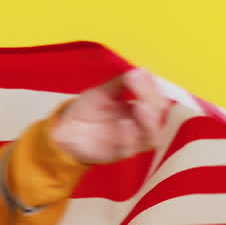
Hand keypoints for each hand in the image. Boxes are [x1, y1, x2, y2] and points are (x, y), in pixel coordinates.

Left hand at [51, 68, 170, 164]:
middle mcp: (139, 126)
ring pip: (151, 137)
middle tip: (145, 95)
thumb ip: (122, 82)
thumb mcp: (103, 91)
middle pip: (158, 120)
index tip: (142, 76)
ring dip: (148, 123)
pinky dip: (129, 136)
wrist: (66, 129)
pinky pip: (129, 149)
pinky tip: (124, 123)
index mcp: (140, 109)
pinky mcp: (118, 153)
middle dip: (155, 106)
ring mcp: (130, 141)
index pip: (157, 100)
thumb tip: (141, 71)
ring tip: (140, 106)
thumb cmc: (88, 109)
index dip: (153, 89)